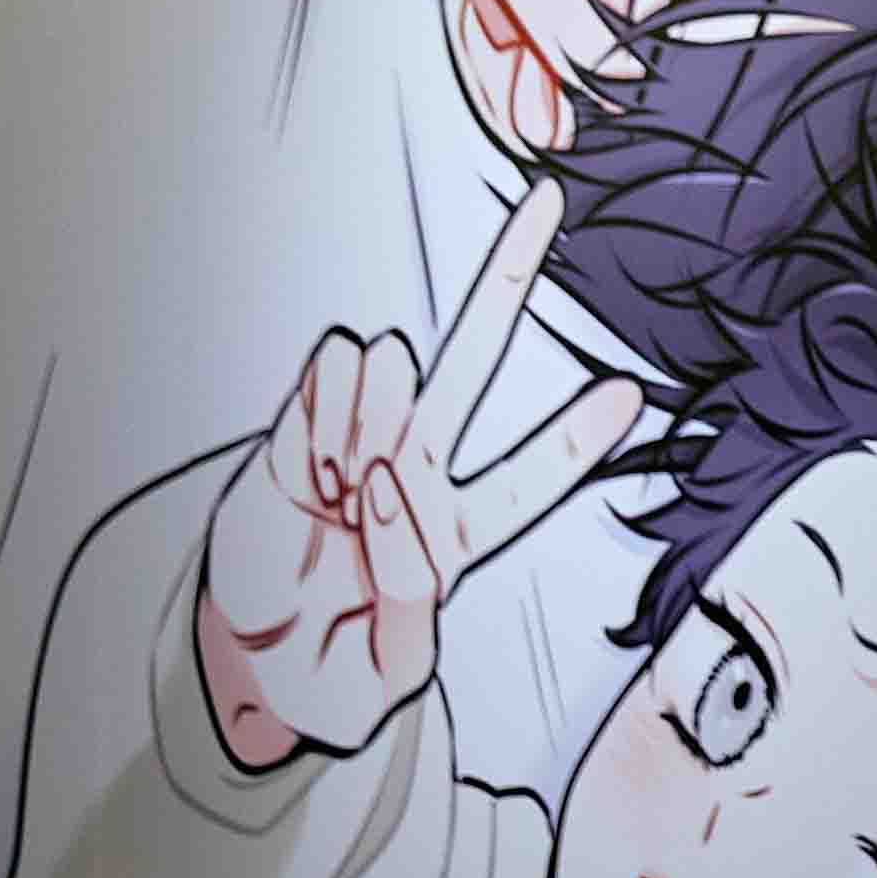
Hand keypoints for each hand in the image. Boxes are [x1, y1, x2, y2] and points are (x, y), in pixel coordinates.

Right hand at [191, 184, 645, 772]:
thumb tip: (388, 489)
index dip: (577, 438)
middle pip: (476, 360)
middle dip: (507, 276)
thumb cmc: (326, 674)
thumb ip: (407, 610)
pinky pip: (329, 379)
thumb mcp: (382, 679)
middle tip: (551, 198)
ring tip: (336, 499)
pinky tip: (307, 472)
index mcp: (456, 534)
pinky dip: (317, 420)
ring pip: (393, 371)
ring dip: (367, 428)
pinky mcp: (296, 430)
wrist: (244, 660)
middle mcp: (415, 470)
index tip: (632, 392)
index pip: (532, 479)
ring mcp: (356, 440)